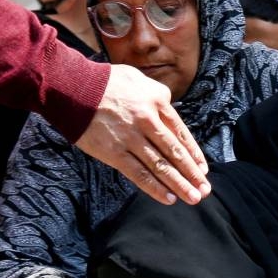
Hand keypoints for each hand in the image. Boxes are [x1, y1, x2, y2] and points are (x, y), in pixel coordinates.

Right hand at [76, 64, 210, 205]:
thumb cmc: (104, 81)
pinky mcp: (114, 153)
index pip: (181, 132)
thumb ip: (157, 95)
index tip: (202, 168)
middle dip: (192, 173)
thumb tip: (169, 112)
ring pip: (161, 166)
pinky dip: (155, 188)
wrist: (72, 87)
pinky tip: (169, 198)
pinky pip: (139, 174)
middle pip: (175, 152)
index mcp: (157, 101)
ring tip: (193, 198)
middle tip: (204, 189)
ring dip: (180, 184)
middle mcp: (148, 120)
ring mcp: (132, 138)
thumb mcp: (138, 79)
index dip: (194, 153)